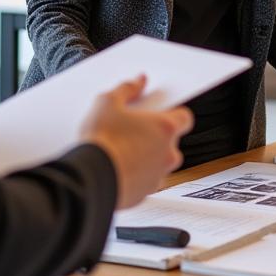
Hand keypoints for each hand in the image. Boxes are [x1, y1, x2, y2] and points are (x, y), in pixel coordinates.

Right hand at [78, 74, 193, 209]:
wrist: (90, 177)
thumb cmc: (102, 140)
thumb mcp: (108, 102)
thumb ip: (127, 89)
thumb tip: (138, 82)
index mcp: (165, 128)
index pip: (184, 118)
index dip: (172, 114)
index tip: (158, 112)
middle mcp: (168, 153)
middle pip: (170, 141)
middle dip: (155, 136)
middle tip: (133, 129)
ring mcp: (158, 175)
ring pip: (158, 162)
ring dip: (146, 156)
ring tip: (121, 148)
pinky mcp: (146, 193)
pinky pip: (145, 179)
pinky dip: (135, 173)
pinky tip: (116, 166)